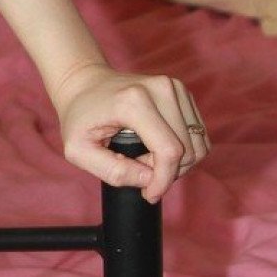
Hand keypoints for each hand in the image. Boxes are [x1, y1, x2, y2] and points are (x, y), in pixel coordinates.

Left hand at [51, 62, 211, 204]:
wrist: (84, 82)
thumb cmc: (79, 117)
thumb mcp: (78, 151)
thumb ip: (112, 171)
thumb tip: (149, 181)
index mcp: (134, 101)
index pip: (169, 151)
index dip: (163, 180)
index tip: (148, 194)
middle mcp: (160, 89)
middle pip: (188, 149)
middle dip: (167, 171)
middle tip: (138, 169)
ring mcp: (173, 87)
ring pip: (197, 143)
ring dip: (176, 161)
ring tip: (146, 158)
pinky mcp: (181, 91)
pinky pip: (197, 133)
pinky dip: (182, 149)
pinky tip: (156, 147)